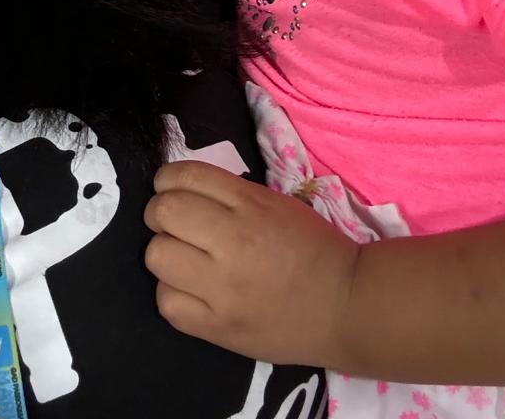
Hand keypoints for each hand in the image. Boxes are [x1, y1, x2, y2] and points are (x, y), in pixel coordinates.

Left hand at [143, 159, 359, 365]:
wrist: (347, 307)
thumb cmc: (314, 248)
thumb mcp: (277, 204)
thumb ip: (230, 196)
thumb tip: (182, 191)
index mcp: (250, 205)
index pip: (185, 177)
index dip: (168, 180)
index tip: (172, 189)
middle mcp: (232, 242)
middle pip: (163, 212)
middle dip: (162, 213)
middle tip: (177, 225)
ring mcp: (222, 289)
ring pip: (157, 256)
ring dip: (165, 252)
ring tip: (185, 259)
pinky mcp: (218, 328)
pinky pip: (167, 303)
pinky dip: (172, 293)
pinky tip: (190, 291)